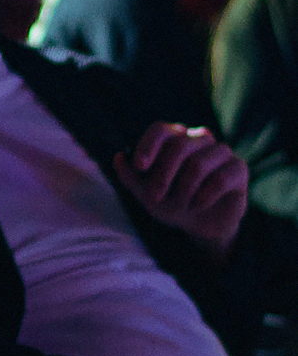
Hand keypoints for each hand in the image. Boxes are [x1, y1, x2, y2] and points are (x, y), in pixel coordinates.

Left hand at [114, 123, 247, 259]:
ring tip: (182, 205)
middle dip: (162, 175)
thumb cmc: (171, 202)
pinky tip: (198, 206)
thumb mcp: (146, 194)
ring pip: (198, 163)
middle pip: (179, 146)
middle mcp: (199, 139)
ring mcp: (220, 152)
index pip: (161, 129)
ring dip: (184, 190)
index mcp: (175, 138)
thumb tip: (118, 157)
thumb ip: (130, 177)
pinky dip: (204, 196)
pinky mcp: (238, 168)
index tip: (139, 166)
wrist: (200, 226)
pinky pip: (219, 178)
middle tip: (155, 198)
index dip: (148, 145)